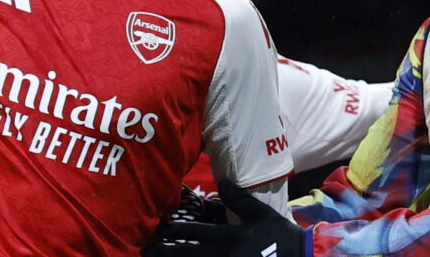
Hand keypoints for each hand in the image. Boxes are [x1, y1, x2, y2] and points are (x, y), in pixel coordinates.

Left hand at [146, 180, 302, 256]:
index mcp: (229, 238)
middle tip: (147, 251)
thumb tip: (222, 181)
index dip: (174, 231)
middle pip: (188, 254)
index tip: (158, 230)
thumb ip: (239, 199)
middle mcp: (224, 256)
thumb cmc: (282, 238)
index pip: (195, 233)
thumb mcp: (262, 215)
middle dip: (166, 252)